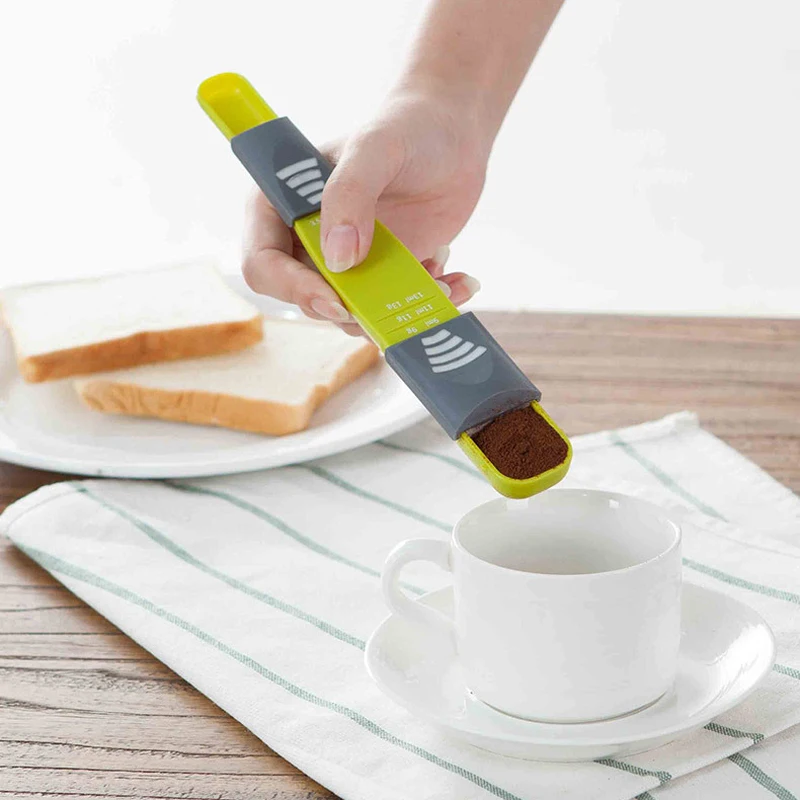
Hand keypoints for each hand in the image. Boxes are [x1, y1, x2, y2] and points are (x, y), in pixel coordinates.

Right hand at [242, 88, 487, 334]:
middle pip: (309, 300)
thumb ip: (349, 195)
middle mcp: (308, 241)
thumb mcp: (375, 148)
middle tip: (399, 302)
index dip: (293, 289)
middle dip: (356, 309)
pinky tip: (457, 281)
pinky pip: (392, 309)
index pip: (263, 264)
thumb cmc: (407, 126)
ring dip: (395, 313)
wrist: (454, 134)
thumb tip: (337, 259)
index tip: (336, 299)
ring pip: (354, 313)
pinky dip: (424, 306)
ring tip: (442, 282)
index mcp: (284, 205)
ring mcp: (347, 262)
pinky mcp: (382, 275)